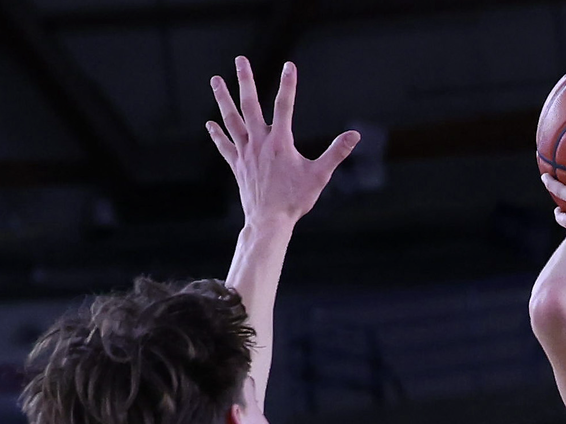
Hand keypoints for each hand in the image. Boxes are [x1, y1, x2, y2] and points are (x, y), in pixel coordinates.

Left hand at [207, 56, 359, 225]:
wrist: (269, 221)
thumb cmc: (296, 200)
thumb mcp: (320, 175)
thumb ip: (336, 152)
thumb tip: (355, 135)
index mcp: (280, 142)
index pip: (285, 106)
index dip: (288, 84)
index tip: (289, 66)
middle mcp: (259, 143)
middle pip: (250, 105)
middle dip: (246, 80)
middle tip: (241, 59)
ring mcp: (245, 153)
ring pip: (232, 120)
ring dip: (223, 98)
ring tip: (216, 80)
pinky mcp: (238, 165)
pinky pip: (225, 146)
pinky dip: (217, 134)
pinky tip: (210, 123)